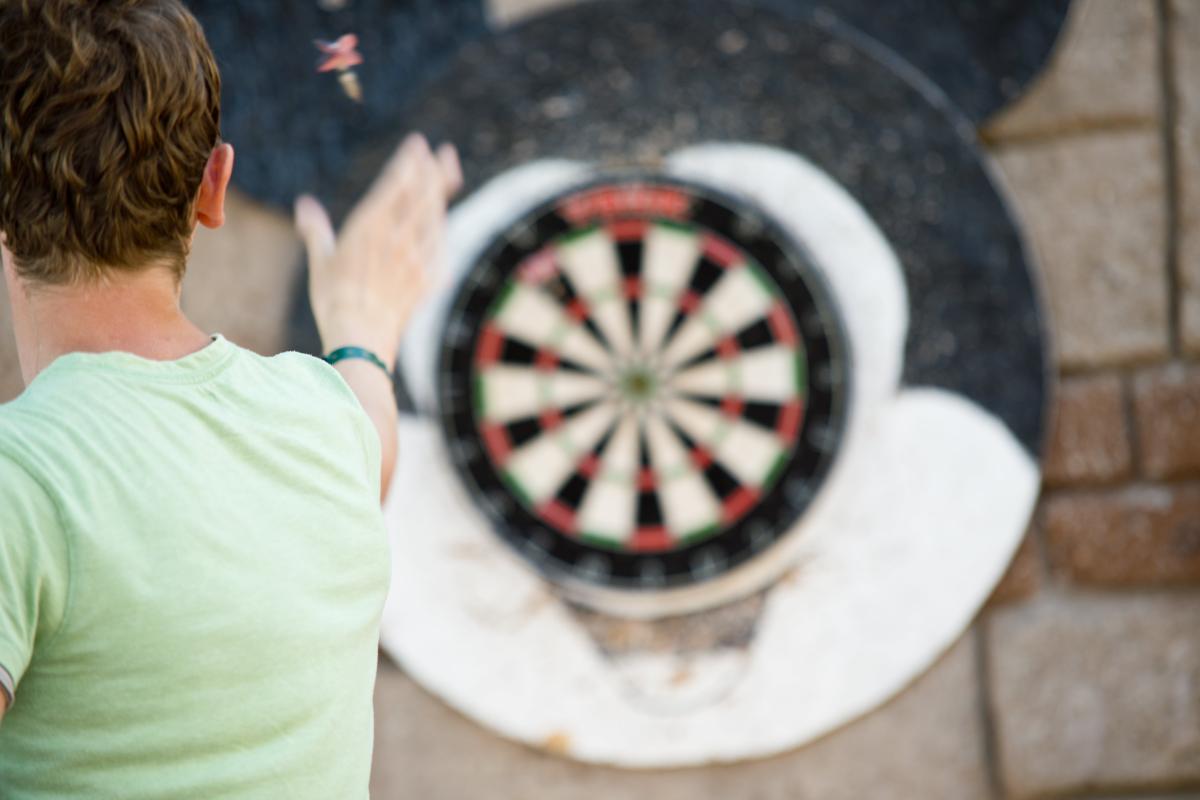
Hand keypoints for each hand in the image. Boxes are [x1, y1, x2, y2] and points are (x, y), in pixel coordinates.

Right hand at [295, 133, 462, 366]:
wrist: (361, 339)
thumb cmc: (334, 300)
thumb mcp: (322, 261)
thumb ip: (317, 230)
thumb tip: (304, 205)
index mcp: (370, 227)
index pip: (396, 185)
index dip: (409, 162)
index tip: (418, 144)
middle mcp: (398, 238)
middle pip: (423, 196)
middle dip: (435, 170)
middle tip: (444, 153)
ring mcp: (417, 258)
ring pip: (435, 217)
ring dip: (441, 195)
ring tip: (448, 175)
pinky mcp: (429, 278)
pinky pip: (441, 247)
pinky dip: (442, 230)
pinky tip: (442, 224)